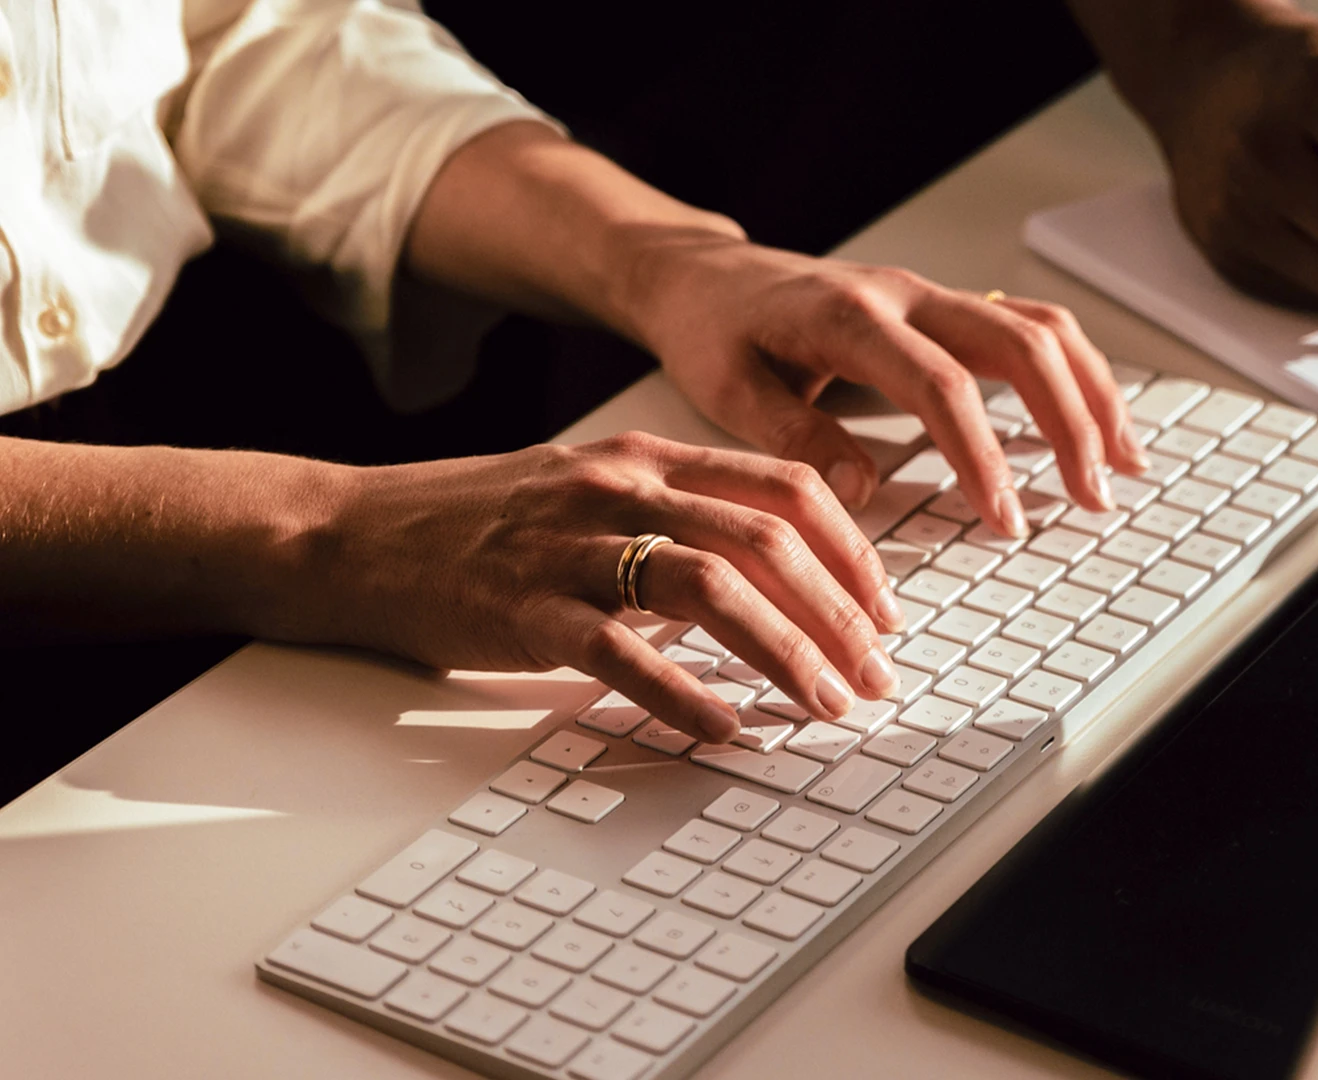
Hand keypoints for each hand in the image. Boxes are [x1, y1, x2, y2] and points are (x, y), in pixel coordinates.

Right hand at [303, 432, 904, 741]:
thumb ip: (677, 514)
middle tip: (876, 672)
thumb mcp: (590, 488)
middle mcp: (618, 488)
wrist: (352, 535)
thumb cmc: (478, 522)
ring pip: (711, 588)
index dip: (853, 551)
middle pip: (766, 539)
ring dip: (786, 652)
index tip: (885, 609)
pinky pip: (622, 652)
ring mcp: (570, 547)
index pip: (784, 487)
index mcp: (647, 456)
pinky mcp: (524, 610)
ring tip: (824, 703)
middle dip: (840, 614)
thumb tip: (776, 571)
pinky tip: (725, 728)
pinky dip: (684, 693)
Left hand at [610, 232, 1150, 538]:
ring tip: (1123, 465)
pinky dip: (1076, 374)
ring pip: (1041, 328)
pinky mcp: (946, 308)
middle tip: (1091, 498)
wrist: (706, 277)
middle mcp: (905, 295)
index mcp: (851, 317)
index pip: (940, 385)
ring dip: (1091, 394)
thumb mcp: (726, 391)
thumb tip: (861, 490)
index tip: (1007, 518)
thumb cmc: (713, 332)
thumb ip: (794, 437)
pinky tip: (1098, 424)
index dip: (982, 454)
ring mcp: (933, 296)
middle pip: (1019, 344)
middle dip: (1068, 422)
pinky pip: (1031, 327)